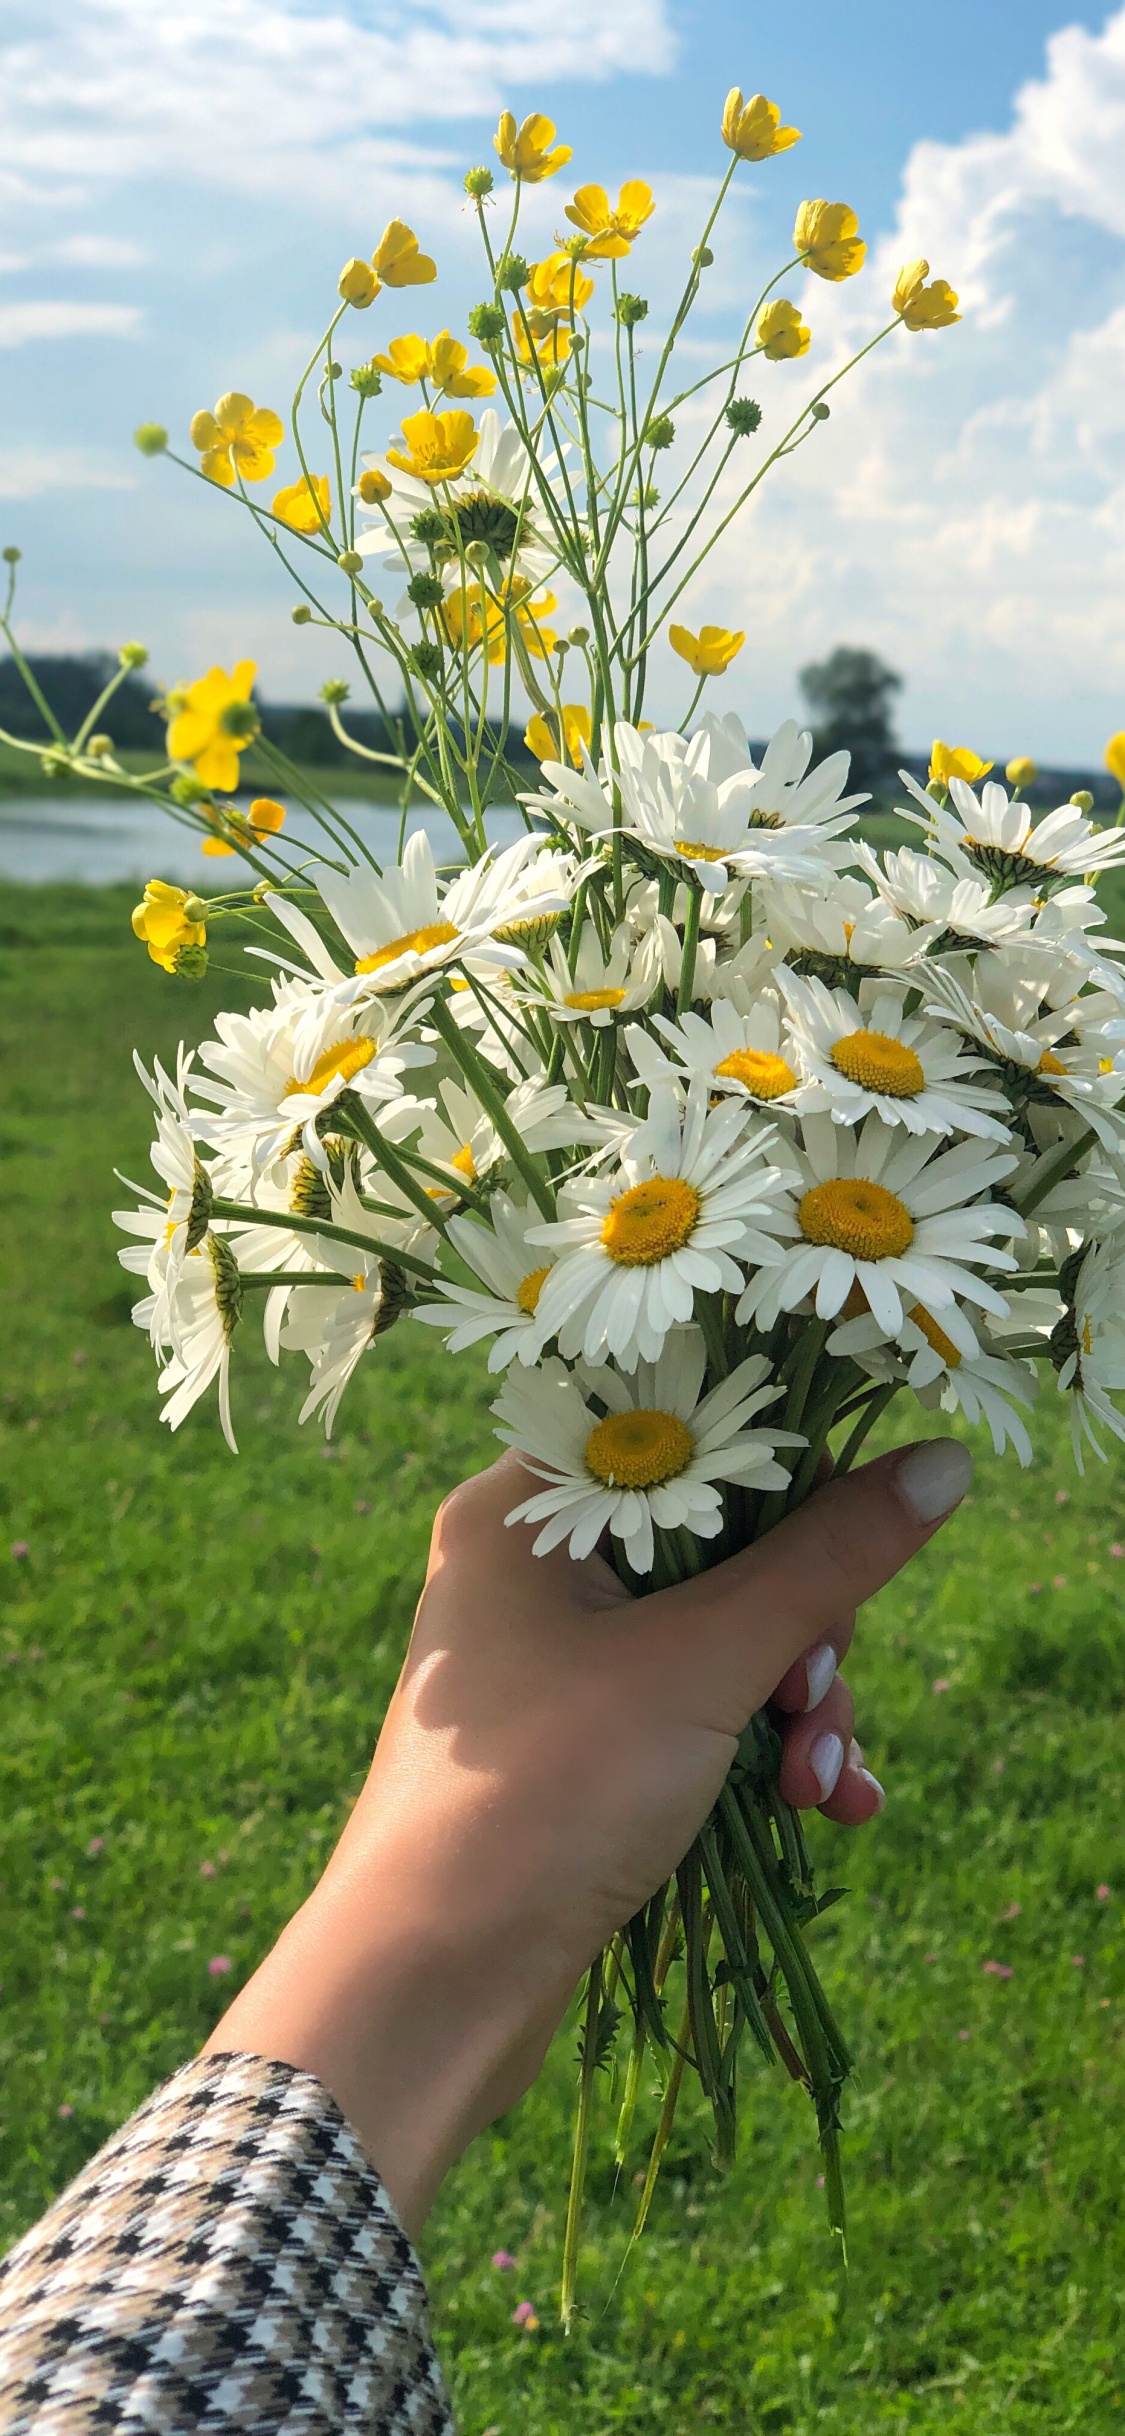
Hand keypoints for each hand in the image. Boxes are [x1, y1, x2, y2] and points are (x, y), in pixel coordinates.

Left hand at [206, 1435, 970, 2232]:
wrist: (429, 1986)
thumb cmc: (545, 1793)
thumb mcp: (703, 1663)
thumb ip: (827, 1559)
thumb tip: (942, 1461)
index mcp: (525, 1504)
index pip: (687, 1432)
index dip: (789, 1485)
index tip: (847, 1556)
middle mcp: (529, 1564)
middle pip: (721, 1542)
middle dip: (802, 1630)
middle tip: (815, 1701)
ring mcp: (550, 1659)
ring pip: (719, 1636)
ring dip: (795, 1704)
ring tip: (822, 1783)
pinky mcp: (575, 1744)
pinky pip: (693, 1711)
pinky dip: (759, 1750)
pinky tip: (827, 1806)